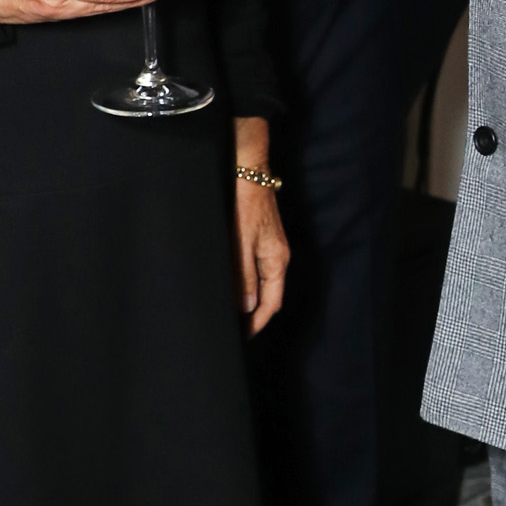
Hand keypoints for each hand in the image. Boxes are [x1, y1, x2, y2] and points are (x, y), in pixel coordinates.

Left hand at [234, 120, 287, 332]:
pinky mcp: (257, 238)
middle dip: (252, 316)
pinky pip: (253, 270)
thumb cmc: (246, 200)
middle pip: (267, 296)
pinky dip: (243, 284)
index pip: (271, 303)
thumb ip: (243, 274)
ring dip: (246, 301)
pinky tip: (229, 287)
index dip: (257, 323)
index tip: (242, 338)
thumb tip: (246, 306)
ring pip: (259, 284)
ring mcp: (267, 247)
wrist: (247, 166)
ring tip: (229, 316)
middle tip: (232, 332)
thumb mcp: (241, 240)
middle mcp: (275, 256)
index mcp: (276, 260)